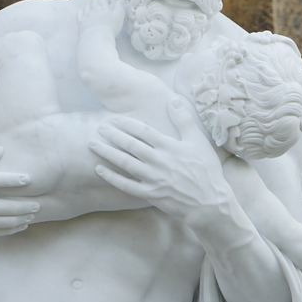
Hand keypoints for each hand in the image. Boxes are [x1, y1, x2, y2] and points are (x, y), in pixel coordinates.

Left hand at [78, 0, 124, 35]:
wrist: (97, 39)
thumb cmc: (110, 29)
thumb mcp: (118, 17)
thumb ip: (120, 7)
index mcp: (103, 8)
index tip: (109, 3)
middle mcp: (93, 10)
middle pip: (94, 1)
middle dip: (97, 1)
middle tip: (101, 6)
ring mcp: (86, 16)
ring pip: (86, 6)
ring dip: (90, 6)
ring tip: (93, 10)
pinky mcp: (80, 22)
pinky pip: (79, 13)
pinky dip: (82, 12)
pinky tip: (85, 14)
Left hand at [89, 99, 231, 223]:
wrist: (209, 202)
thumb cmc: (206, 170)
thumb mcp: (198, 141)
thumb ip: (183, 119)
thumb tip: (173, 99)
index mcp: (169, 146)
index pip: (144, 131)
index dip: (128, 124)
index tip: (115, 119)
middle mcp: (158, 161)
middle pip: (130, 145)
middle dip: (113, 135)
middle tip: (99, 127)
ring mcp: (152, 179)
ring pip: (125, 163)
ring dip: (107, 153)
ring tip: (92, 144)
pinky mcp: (149, 194)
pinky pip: (126, 185)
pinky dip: (112, 177)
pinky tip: (100, 170)